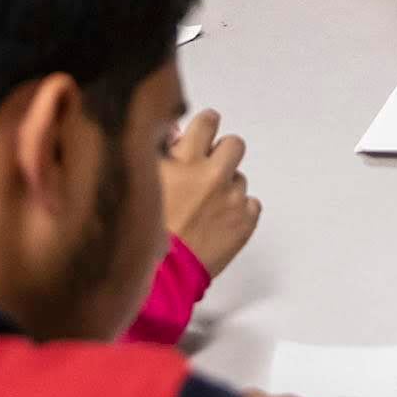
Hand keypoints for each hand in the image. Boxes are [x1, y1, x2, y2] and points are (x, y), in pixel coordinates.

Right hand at [159, 110, 259, 278]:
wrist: (162, 275)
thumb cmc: (147, 231)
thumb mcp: (144, 181)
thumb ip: (160, 153)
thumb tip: (175, 133)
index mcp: (186, 159)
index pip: (208, 121)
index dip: (205, 129)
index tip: (202, 138)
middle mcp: (213, 174)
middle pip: (234, 144)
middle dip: (222, 154)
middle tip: (208, 170)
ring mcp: (233, 199)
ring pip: (240, 178)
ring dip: (227, 187)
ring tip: (205, 208)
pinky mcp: (246, 223)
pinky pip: (252, 204)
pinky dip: (239, 211)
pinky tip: (218, 222)